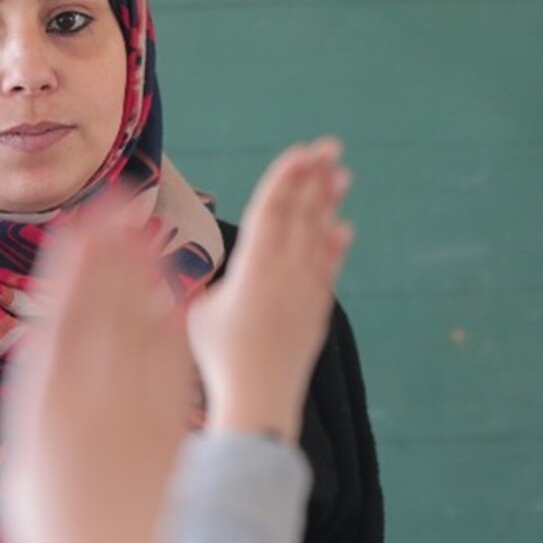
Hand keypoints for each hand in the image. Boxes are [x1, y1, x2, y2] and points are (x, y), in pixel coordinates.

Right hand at [0, 199, 194, 542]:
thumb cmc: (64, 539)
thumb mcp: (24, 473)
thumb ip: (36, 413)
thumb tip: (46, 360)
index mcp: (42, 409)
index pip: (61, 318)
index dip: (75, 267)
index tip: (83, 225)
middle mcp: (89, 400)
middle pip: (102, 311)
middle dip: (111, 252)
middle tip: (121, 200)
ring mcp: (133, 410)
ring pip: (140, 329)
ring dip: (145, 275)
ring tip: (150, 227)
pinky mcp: (169, 428)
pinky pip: (172, 365)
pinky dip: (172, 324)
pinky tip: (178, 292)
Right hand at [187, 137, 354, 443]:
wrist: (259, 395)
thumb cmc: (219, 355)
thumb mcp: (200, 310)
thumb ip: (210, 281)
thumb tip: (204, 269)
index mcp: (255, 263)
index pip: (273, 207)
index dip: (287, 176)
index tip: (302, 151)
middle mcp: (287, 270)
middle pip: (303, 213)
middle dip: (316, 177)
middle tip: (331, 147)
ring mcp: (306, 288)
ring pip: (319, 236)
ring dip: (329, 204)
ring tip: (342, 176)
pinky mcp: (317, 310)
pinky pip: (329, 269)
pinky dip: (334, 247)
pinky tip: (343, 230)